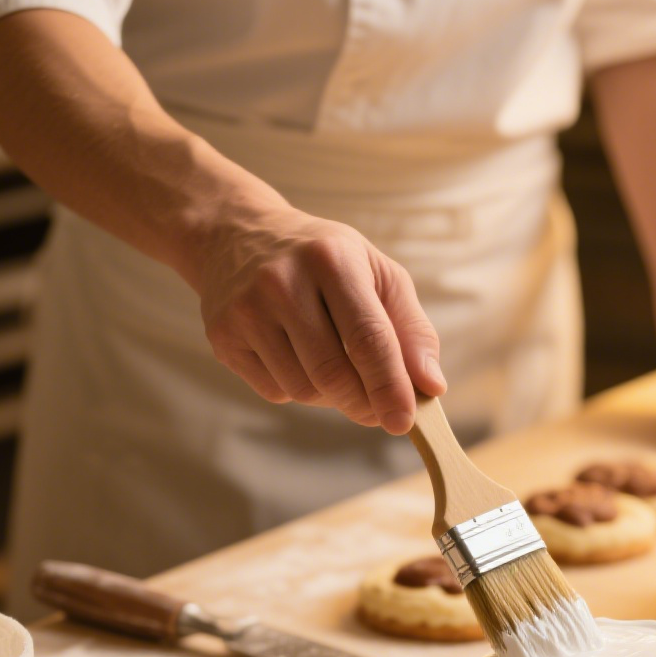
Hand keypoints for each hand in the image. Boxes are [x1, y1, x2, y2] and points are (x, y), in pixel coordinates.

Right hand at [192, 204, 445, 433]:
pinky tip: (298, 358)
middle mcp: (282, 282)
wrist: (237, 236)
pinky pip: (274, 391)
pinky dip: (298, 388)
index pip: (367, 337)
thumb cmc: (322, 259)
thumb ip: (410, 327)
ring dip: (330, 396)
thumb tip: (431, 385)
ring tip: (334, 365)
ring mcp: (247, 311)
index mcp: (330, 258)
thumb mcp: (375, 272)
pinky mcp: (224, 337)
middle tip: (379, 412)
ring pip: (303, 390)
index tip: (406, 421)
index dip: (390, 386)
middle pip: (333, 373)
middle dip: (364, 404)